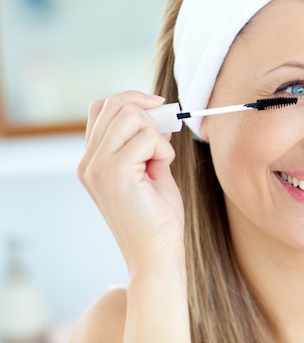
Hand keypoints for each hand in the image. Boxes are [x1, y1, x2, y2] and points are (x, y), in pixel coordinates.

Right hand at [77, 91, 184, 273]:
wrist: (157, 253)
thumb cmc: (157, 216)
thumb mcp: (150, 168)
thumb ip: (147, 142)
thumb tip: (158, 112)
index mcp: (93, 160)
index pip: (102, 108)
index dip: (133, 99)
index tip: (159, 109)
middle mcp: (89, 161)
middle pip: (116, 105)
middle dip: (148, 114)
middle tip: (162, 142)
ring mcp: (98, 166)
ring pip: (131, 115)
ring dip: (156, 134)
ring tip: (159, 162)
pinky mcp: (115, 172)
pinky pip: (148, 137)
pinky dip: (164, 150)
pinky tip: (160, 172)